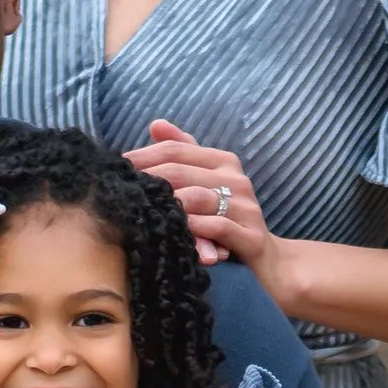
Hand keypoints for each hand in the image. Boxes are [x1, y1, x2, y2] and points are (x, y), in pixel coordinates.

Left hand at [126, 120, 278, 276]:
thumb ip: (184, 155)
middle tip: (121, 191)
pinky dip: (191, 230)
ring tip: (140, 212)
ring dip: (164, 206)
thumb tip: (156, 124)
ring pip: (195, 198)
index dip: (144, 155)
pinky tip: (172, 233)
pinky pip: (214, 228)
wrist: (269, 263)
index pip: (177, 150)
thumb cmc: (228, 222)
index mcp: (224, 162)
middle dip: (146, 180)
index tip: (118, 167)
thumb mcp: (206, 185)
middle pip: (180, 172)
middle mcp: (237, 180)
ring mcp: (246, 208)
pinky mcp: (251, 237)